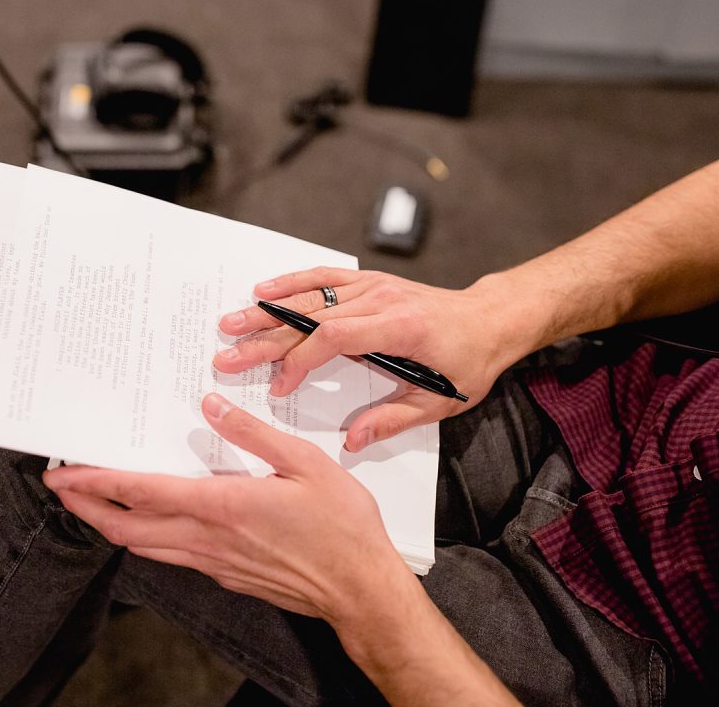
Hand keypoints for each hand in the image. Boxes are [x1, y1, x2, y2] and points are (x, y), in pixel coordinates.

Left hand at [43, 393, 414, 623]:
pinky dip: (148, 539)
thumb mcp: (305, 464)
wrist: (359, 589)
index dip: (95, 483)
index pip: (140, 493)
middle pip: (126, 527)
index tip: (63, 474)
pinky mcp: (226, 576)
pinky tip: (153, 523)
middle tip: (60, 489)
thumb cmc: (341, 527)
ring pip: (145, 547)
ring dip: (112, 526)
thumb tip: (213, 405)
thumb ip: (254, 434)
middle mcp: (207, 540)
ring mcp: (214, 563)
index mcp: (221, 507)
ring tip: (94, 505)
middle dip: (86, 508)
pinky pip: (173, 557)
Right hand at [213, 267, 535, 449]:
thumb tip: (352, 441)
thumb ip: (392, 420)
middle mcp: (382, 300)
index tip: (279, 386)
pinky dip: (292, 282)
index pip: (335, 337)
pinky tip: (263, 289)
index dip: (300, 360)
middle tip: (228, 355)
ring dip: (267, 310)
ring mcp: (374, 286)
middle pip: (311, 316)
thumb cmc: (468, 362)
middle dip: (266, 337)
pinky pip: (325, 277)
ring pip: (310, 295)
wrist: (490, 319)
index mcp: (399, 328)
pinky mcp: (370, 281)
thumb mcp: (439, 401)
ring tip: (231, 322)